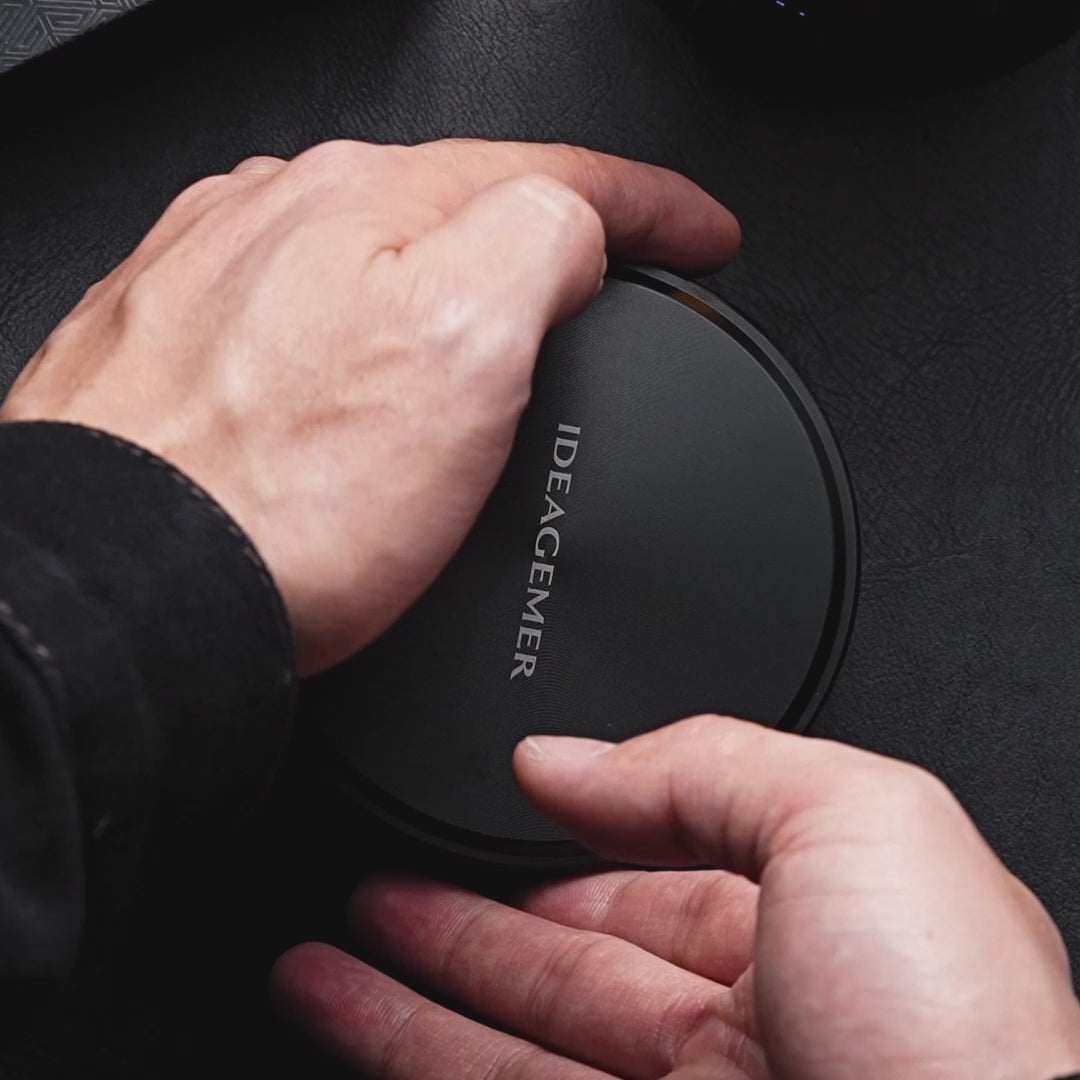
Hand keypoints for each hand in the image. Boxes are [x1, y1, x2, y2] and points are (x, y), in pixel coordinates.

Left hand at [0, 140, 737, 673]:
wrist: (130, 593)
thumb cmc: (279, 501)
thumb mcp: (468, 347)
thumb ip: (544, 240)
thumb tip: (576, 228)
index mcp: (367, 204)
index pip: (553, 176)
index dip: (652, 207)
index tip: (703, 238)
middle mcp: (280, 220)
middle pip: (459, 202)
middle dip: (553, 236)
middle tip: (616, 283)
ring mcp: (219, 279)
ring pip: (374, 254)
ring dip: (450, 283)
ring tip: (503, 339)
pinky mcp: (178, 348)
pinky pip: (302, 315)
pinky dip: (358, 335)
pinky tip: (370, 387)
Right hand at [272, 716, 1079, 1078]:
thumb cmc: (964, 1047)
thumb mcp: (856, 820)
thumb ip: (709, 765)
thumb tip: (568, 757)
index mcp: (818, 933)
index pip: (666, 867)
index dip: (576, 828)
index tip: (495, 791)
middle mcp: (753, 1033)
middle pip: (572, 955)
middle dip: (470, 909)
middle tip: (382, 876)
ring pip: (511, 1040)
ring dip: (410, 985)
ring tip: (324, 944)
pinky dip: (407, 1051)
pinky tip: (349, 1014)